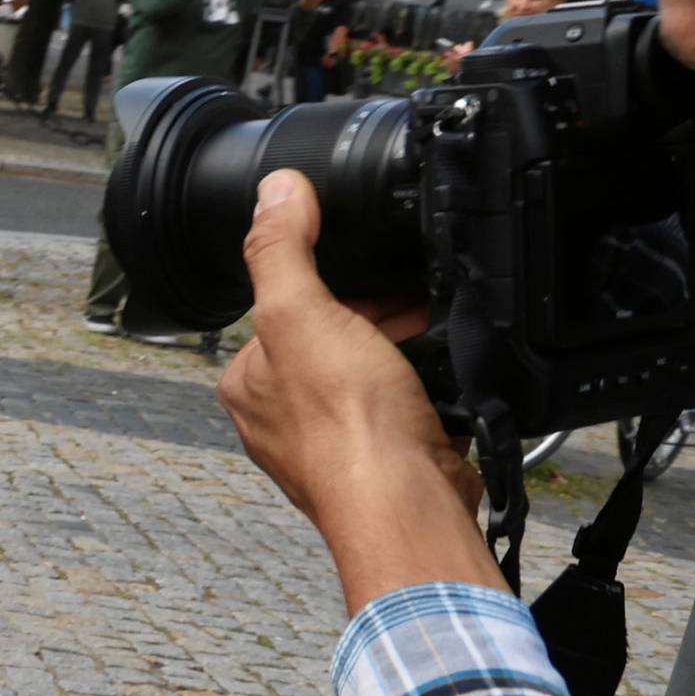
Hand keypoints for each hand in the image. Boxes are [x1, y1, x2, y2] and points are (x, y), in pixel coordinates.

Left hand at [216, 172, 496, 612]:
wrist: (407, 505)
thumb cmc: (348, 427)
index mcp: (248, 381)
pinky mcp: (383, 459)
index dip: (333, 283)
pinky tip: (446, 379)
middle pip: (332, 339)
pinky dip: (428, 386)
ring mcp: (333, 442)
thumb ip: (283, 249)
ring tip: (436, 331)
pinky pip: (405, 407)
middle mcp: (282, 416)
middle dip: (375, 315)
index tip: (371, 270)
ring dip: (406, 348)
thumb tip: (276, 190)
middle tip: (415, 298)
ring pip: (371, 373)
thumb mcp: (301, 314)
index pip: (283, 309)